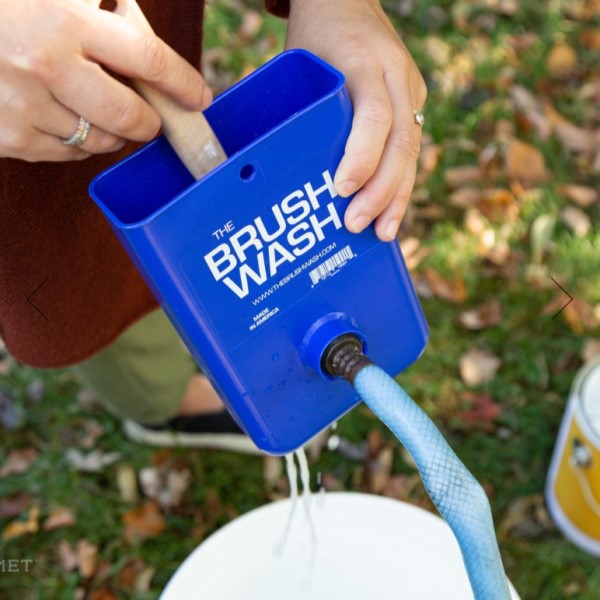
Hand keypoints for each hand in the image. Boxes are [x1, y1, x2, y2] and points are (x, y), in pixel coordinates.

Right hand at [0, 0, 210, 161]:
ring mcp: (23, 108)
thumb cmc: (2, 3)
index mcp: (62, 20)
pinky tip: (61, 114)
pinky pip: (65, 153)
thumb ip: (99, 5)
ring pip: (100, 142)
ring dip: (111, 131)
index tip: (200, 96)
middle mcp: (46, 68)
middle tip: (148, 113)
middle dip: (149, 120)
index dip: (183, 82)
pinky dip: (75, 140)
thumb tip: (138, 30)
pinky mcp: (7, 138)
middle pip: (131, 119)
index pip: (148, 59)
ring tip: (94, 106)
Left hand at [286, 0, 426, 240]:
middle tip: (356, 225)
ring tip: (383, 233)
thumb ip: (298, 107)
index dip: (362, 156)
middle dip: (380, 191)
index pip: (373, 116)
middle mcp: (396, 73)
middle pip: (401, 141)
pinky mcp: (414, 98)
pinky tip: (389, 210)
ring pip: (413, 150)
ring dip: (397, 196)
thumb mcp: (298, 64)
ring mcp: (410, 86)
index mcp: (364, 60)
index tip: (342, 190)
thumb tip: (273, 169)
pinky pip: (411, 146)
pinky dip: (400, 181)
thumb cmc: (314, 37)